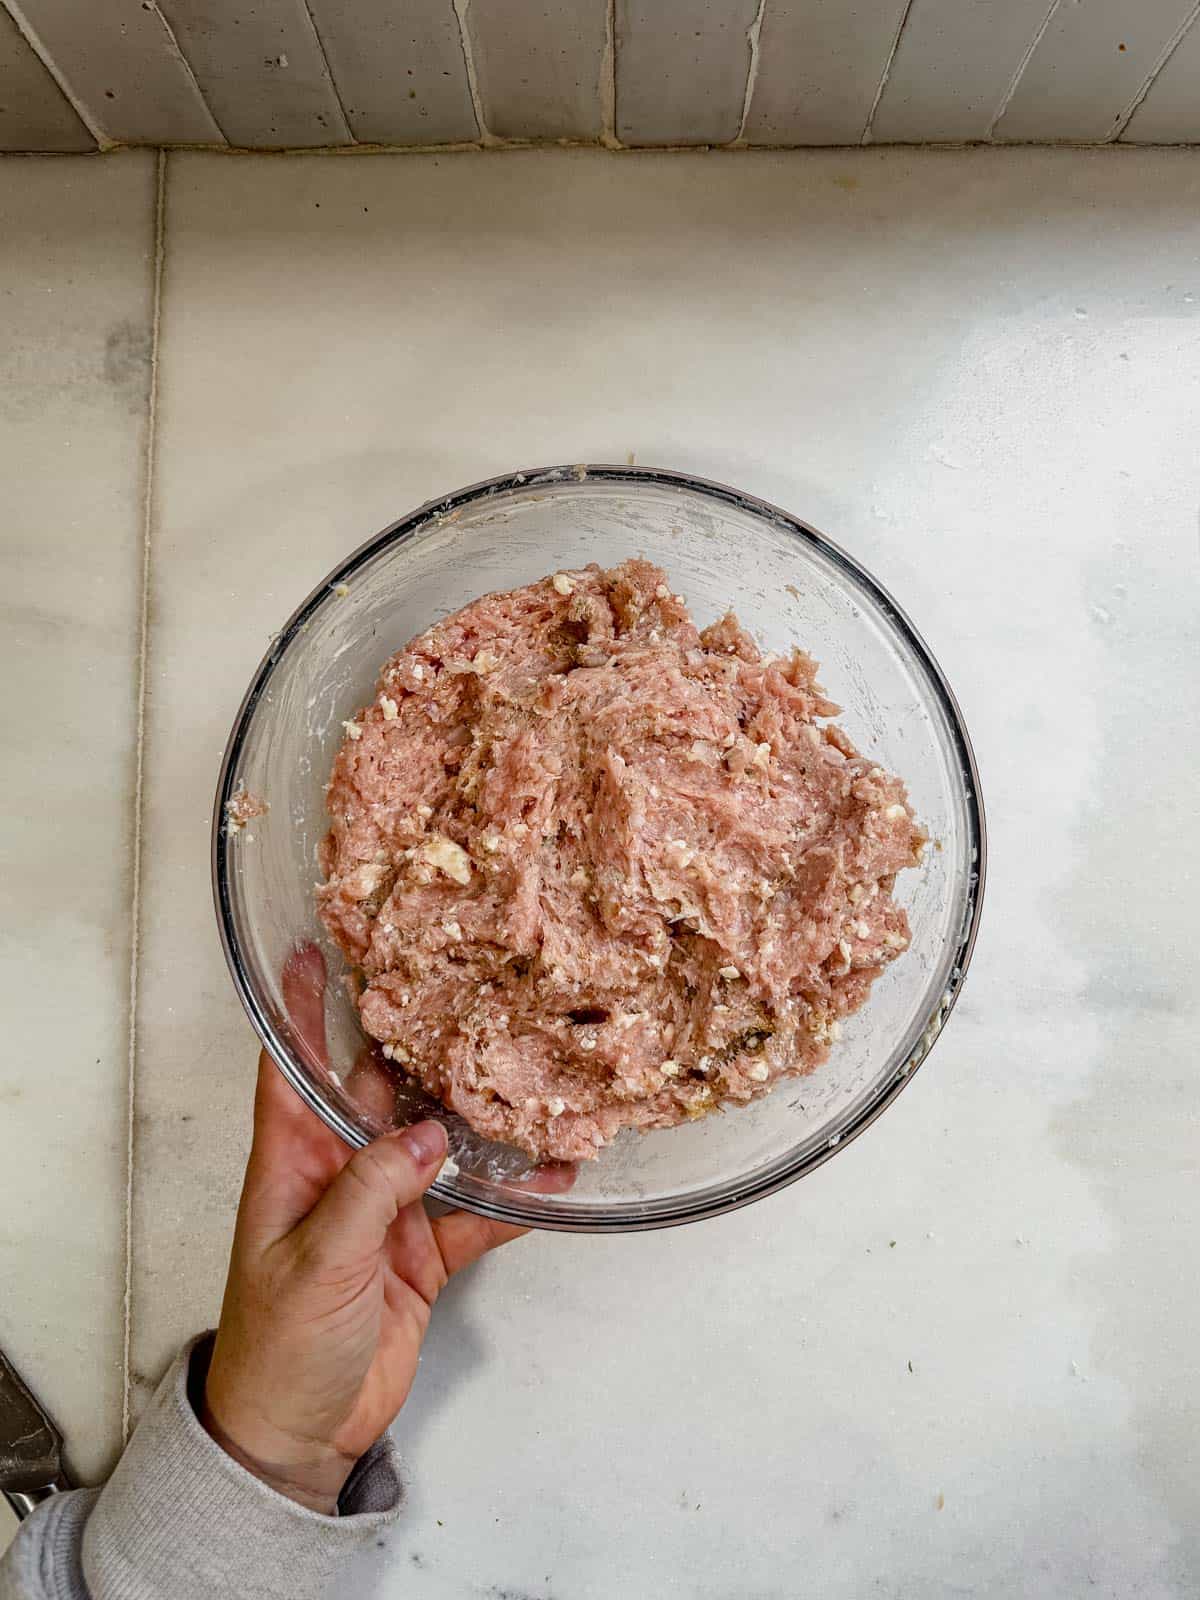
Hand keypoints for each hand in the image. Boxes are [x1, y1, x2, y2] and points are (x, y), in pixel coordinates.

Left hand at [201, 945, 524, 1513]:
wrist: (299, 1433)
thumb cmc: (277, 1344)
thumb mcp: (316, 1261)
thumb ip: (371, 1192)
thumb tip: (428, 1135)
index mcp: (293, 1164)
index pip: (292, 1070)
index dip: (299, 1012)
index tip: (313, 954)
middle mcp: (340, 1173)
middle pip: (379, 1092)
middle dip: (413, 1045)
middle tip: (459, 992)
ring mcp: (385, 1211)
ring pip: (439, 1146)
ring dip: (477, 1120)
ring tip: (523, 1073)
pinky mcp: (422, 1252)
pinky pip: (475, 1213)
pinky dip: (513, 1199)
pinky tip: (552, 1178)